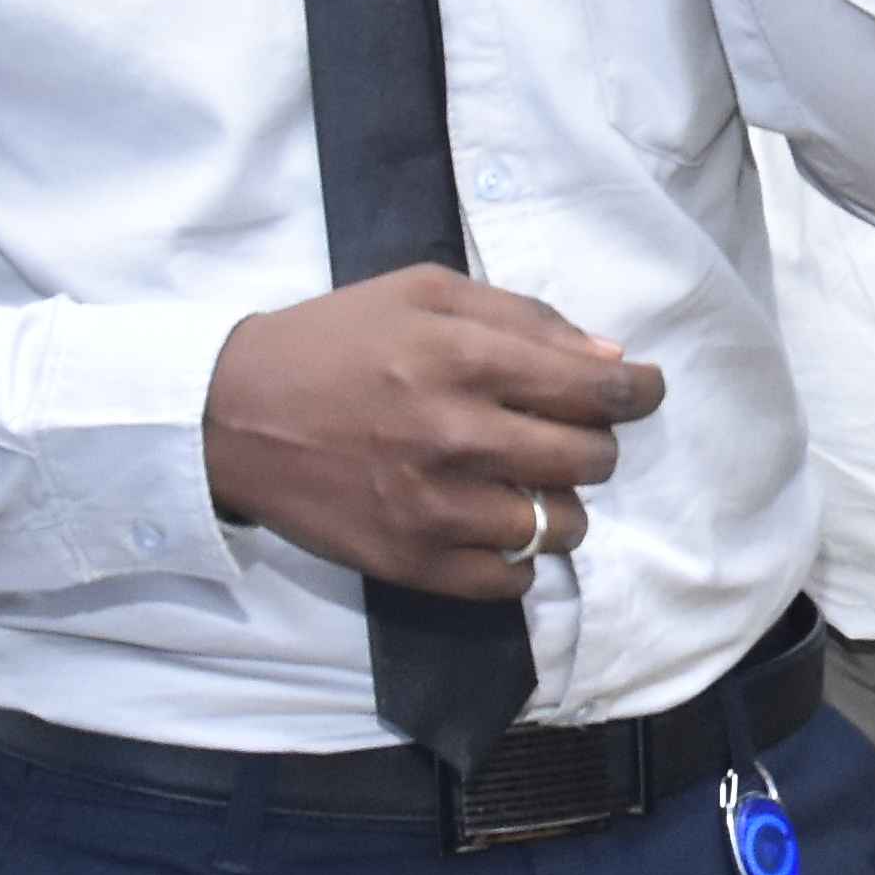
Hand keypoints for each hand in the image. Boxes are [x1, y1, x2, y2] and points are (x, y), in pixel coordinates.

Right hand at [200, 266, 662, 597]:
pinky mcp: (410, 562)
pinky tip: (491, 524)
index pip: (597, 391)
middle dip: (596, 444)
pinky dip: (516, 557)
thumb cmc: (334, 341)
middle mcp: (457, 436)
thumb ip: (524, 319)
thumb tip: (611, 361)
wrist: (231, 414)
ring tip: (524, 482)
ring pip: (560, 526)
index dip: (639, 392)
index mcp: (464, 359)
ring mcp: (434, 507)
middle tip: (568, 434)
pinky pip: (509, 581)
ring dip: (559, 504)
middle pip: (591, 460)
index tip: (643, 391)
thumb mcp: (424, 294)